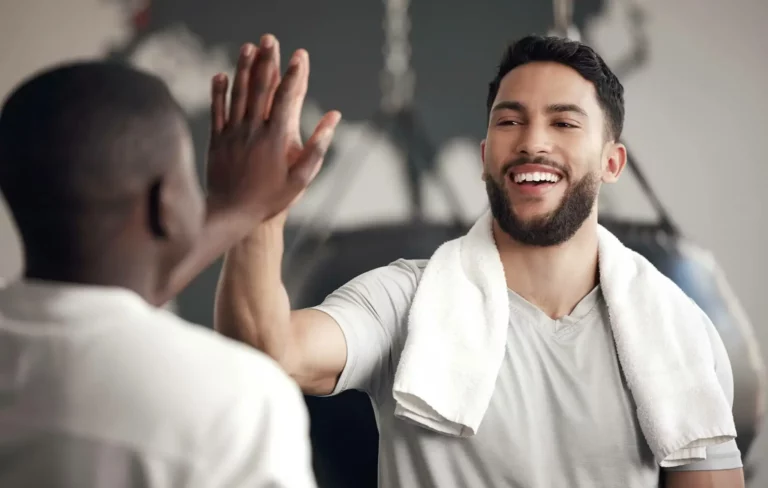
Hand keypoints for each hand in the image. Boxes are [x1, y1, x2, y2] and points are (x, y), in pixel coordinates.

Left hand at [205, 34, 340, 223]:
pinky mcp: (217, 141)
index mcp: (275, 139)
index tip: (299, 56)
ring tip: (249, 47)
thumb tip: (333, 119)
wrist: (231, 214)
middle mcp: (252, 131)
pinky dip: (219, 92)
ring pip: (238, 94)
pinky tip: (222, 76)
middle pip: (260, 88)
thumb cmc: (270, 200)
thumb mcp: (301, 179)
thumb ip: (317, 147)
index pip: (286, 98)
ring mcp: (232, 134)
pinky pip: (217, 111)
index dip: (293, 75)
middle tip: (270, 39)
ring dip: (244, 69)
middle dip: (267, 61)